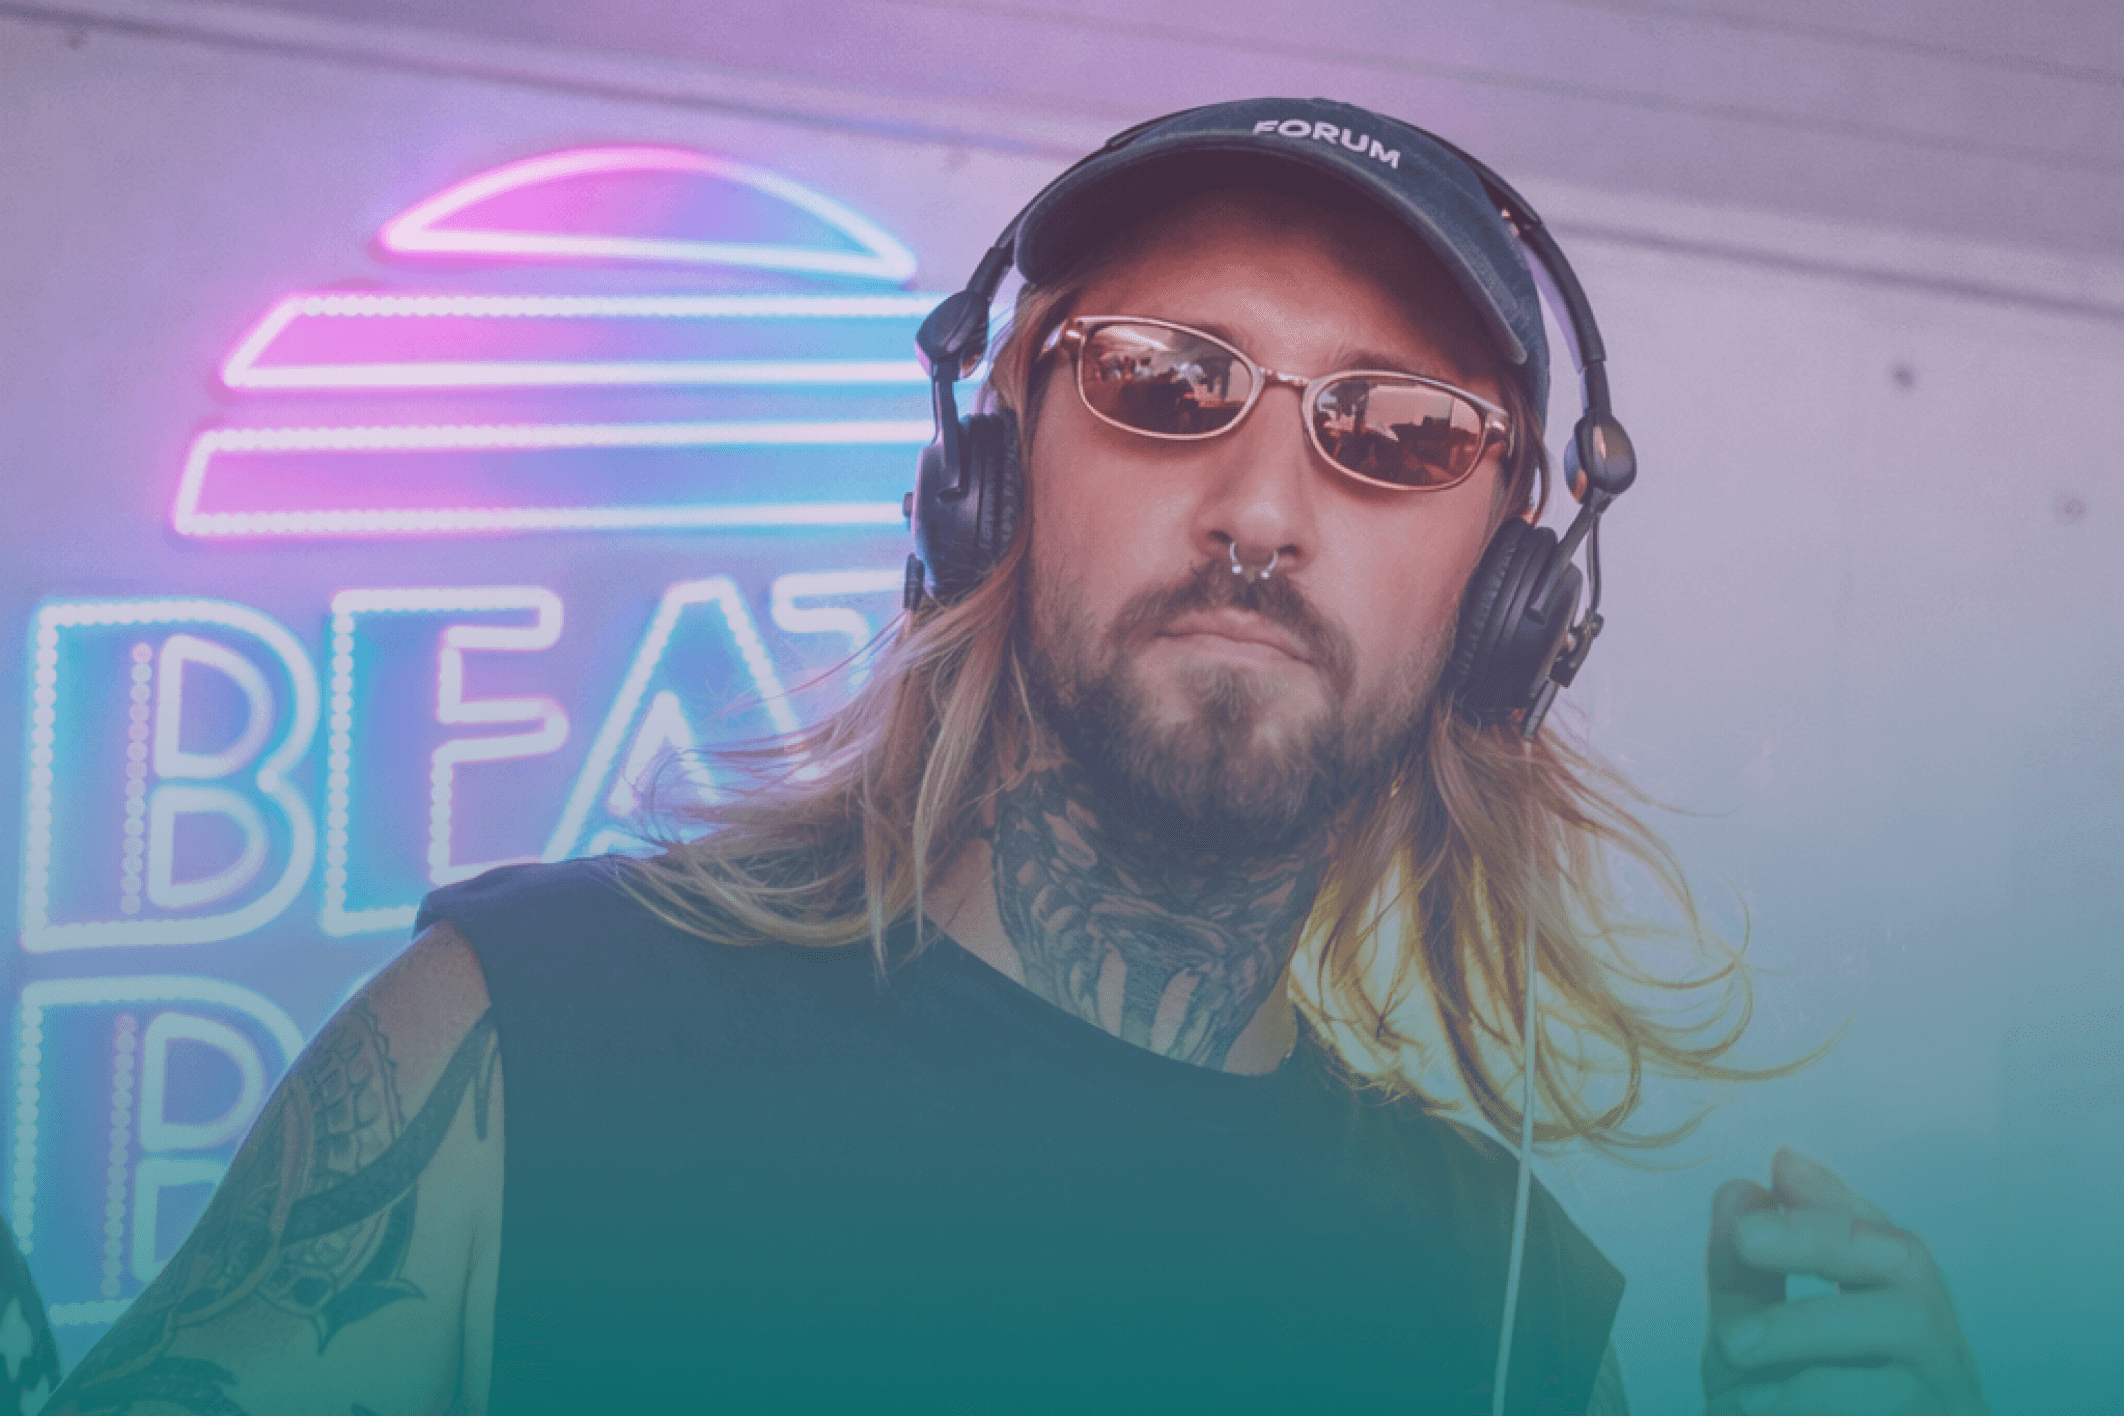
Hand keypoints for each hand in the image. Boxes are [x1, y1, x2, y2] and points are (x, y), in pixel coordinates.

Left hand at [1701, 1146, 1986, 1414]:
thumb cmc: (1788, 1412)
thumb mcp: (1751, 1341)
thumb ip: (1745, 1270)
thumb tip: (1740, 1186)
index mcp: (1898, 1308)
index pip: (1881, 1234)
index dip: (1825, 1205)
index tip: (1762, 1186)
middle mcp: (1939, 1352)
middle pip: (1904, 1268)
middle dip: (1816, 1256)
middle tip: (1737, 1273)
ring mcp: (1943, 1408)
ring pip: (1884, 1372)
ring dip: (1794, 1374)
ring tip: (1735, 1384)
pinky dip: (1796, 1415)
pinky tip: (1756, 1415)